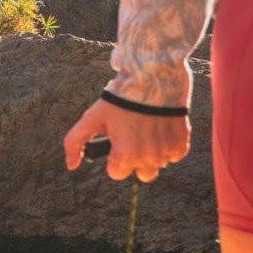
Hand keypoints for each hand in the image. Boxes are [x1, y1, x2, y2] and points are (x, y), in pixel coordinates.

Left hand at [63, 99, 190, 182]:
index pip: (117, 173)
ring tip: (145, 130)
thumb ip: (75, 143)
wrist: (151, 78)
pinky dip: (167, 146)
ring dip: (151, 153)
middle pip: (140, 174)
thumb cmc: (119, 100)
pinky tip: (159, 129)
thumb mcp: (91, 119)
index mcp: (126, 156)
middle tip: (132, 137)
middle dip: (134, 160)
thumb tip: (71, 166)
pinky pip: (174, 155)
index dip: (113, 158)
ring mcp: (167, 152)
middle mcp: (149, 158)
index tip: (116, 141)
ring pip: (157, 165)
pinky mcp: (182, 143)